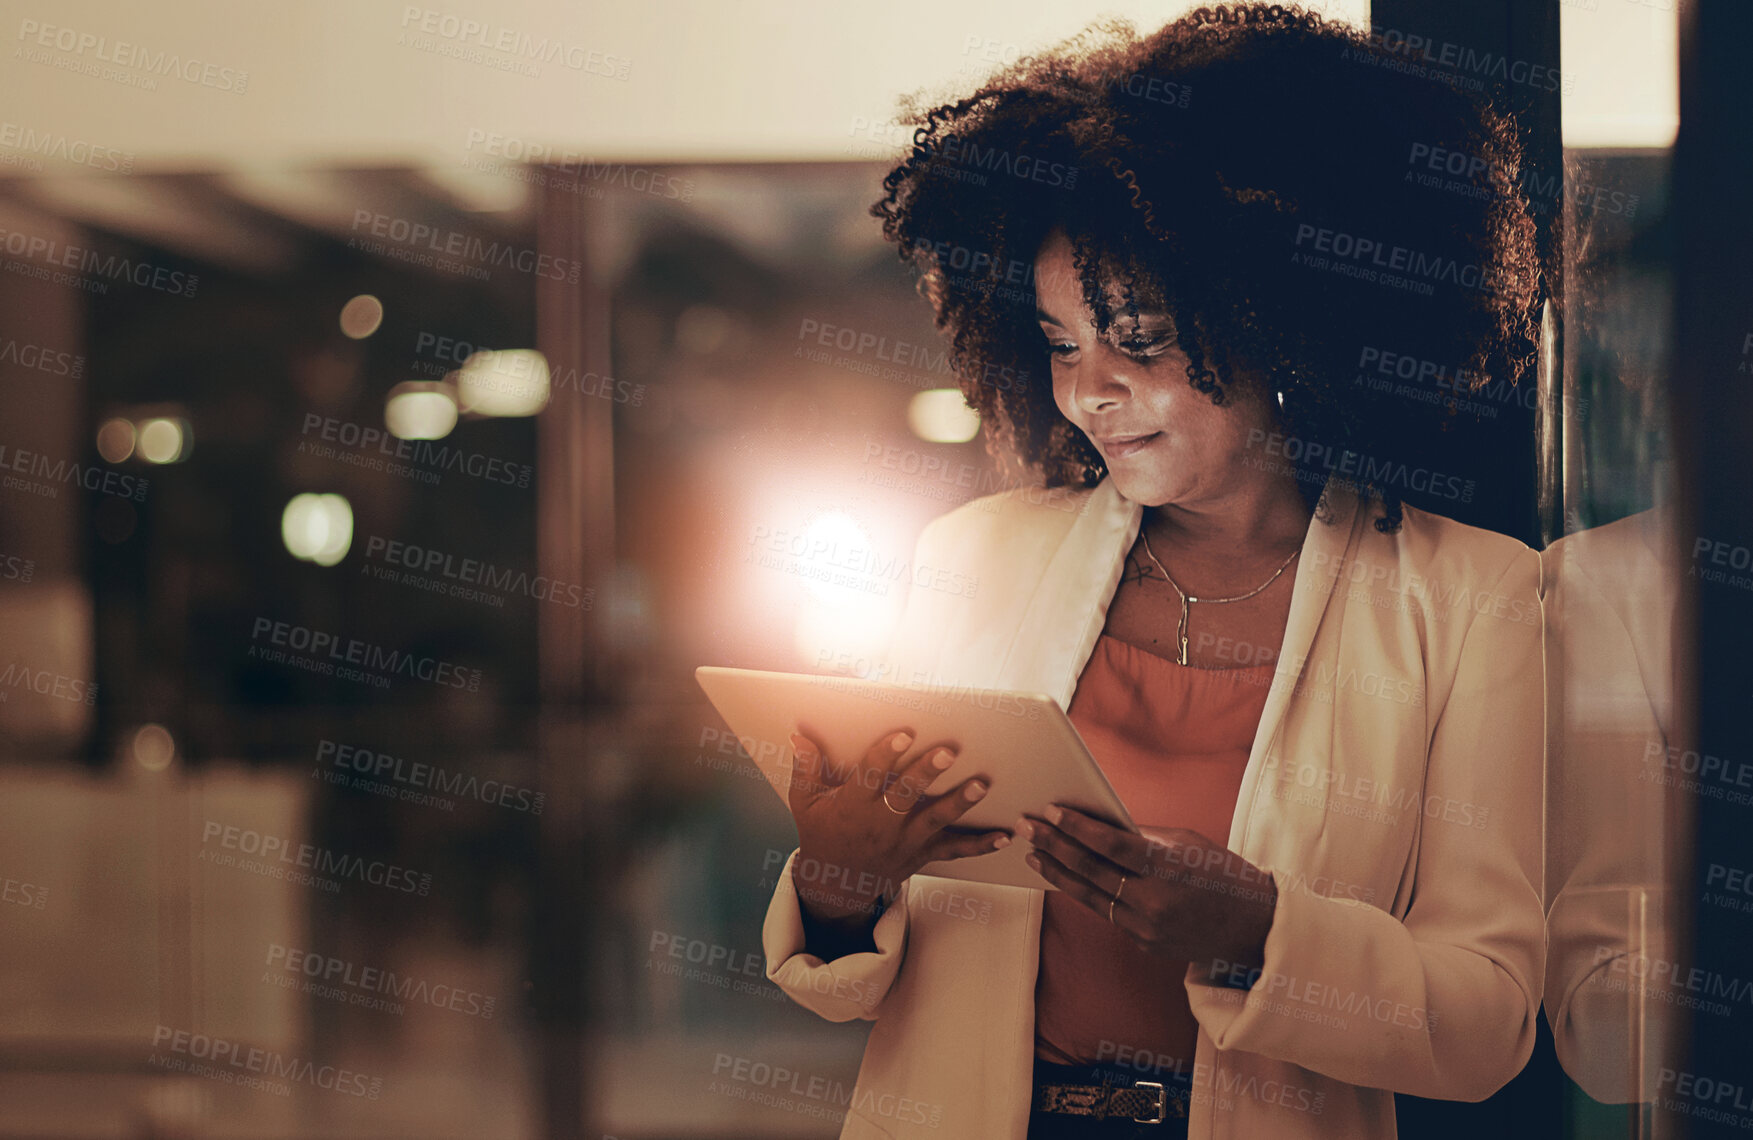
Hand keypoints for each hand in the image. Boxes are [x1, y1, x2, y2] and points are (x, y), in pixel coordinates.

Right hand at [786, 725, 1010, 925]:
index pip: (869, 777)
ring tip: (980, 785)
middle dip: (927, 774)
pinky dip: (981, 845)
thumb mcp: (805, 803)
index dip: (885, 754)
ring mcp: (905, 841)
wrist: (837, 886)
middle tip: (948, 752)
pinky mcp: (922, 854)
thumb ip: (806, 769)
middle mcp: (881, 824)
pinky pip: (954, 851)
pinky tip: (1005, 836)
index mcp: (853, 807)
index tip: (902, 733)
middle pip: (906, 796)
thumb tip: (798, 736)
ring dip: (959, 804)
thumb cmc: (822, 834)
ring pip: (935, 821)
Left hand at [1019, 805, 1277, 974]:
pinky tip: (1065, 878)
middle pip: (1091, 871)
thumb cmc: (1220, 873)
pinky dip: (1084, 894)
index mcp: (1168, 868)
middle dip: (1053, 846)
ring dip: (1057, 873)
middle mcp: (1154, 901)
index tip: (1050, 811)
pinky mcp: (1143, 944)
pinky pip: (1107, 914)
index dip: (1076, 828)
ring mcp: (1146, 928)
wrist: (1252, 927)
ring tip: (1033, 853)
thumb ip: (1141, 836)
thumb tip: (1096, 824)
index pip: (1111, 845)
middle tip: (1026, 827)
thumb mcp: (1186, 843)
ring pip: (1089, 897)